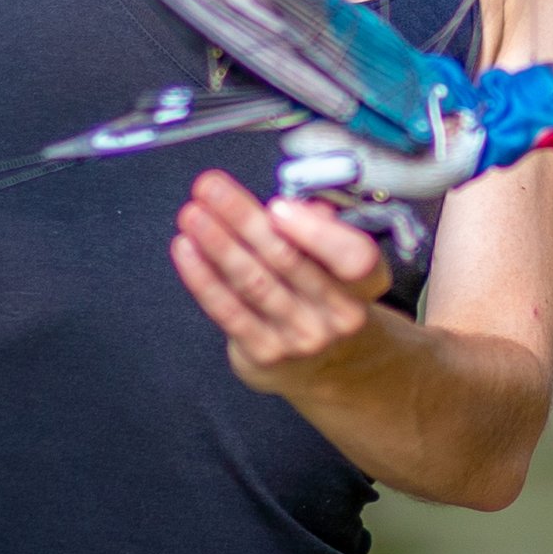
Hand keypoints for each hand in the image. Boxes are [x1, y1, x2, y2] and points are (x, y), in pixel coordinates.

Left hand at [170, 171, 393, 392]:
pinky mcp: (266, 354)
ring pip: (252, 282)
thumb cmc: (324, 294)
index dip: (315, 232)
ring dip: (217, 243)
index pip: (353, 257)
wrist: (326, 364)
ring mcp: (302, 338)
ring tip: (193, 214)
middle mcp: (340, 314)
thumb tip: (296, 204)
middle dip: (243, 218)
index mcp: (365, 282)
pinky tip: (188, 249)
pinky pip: (228, 310)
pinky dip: (203, 277)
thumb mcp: (337, 261)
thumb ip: (318, 228)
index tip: (277, 207)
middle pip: (287, 261)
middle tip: (212, 189)